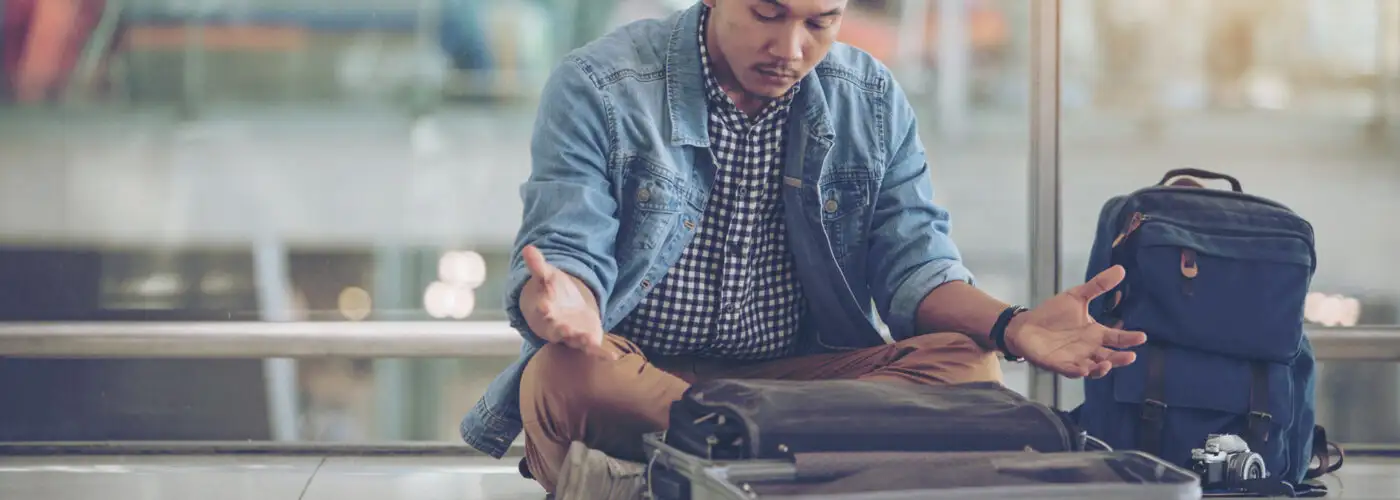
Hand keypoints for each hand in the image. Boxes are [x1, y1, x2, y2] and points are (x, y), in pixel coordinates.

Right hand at [522, 245, 616, 360]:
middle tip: (564, 328)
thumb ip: (538, 266)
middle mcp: (555, 326)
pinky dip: (601, 354)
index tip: (544, 307)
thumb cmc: (551, 293)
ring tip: (588, 341)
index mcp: (544, 310)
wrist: (559, 310)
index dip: (543, 309)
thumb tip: (528, 248)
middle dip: (560, 330)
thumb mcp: (546, 277)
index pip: (542, 310)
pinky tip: (612, 357)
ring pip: (574, 340)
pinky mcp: (585, 340)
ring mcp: (571, 335)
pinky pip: (592, 349)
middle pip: (556, 330)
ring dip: (580, 341)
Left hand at [1005, 265, 1147, 377]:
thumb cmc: (1053, 314)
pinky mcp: (1058, 364)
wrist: (1026, 325)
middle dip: (1120, 359)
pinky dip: (1077, 372)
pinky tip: (1083, 370)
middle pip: (1109, 356)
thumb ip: (1097, 285)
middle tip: (1131, 356)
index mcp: (1095, 334)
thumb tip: (1120, 269)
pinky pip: (1070, 371)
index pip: (1117, 338)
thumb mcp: (1076, 296)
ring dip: (1101, 369)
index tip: (1142, 337)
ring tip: (1107, 364)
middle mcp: (1088, 349)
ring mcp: (1074, 358)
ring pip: (1093, 368)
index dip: (1130, 338)